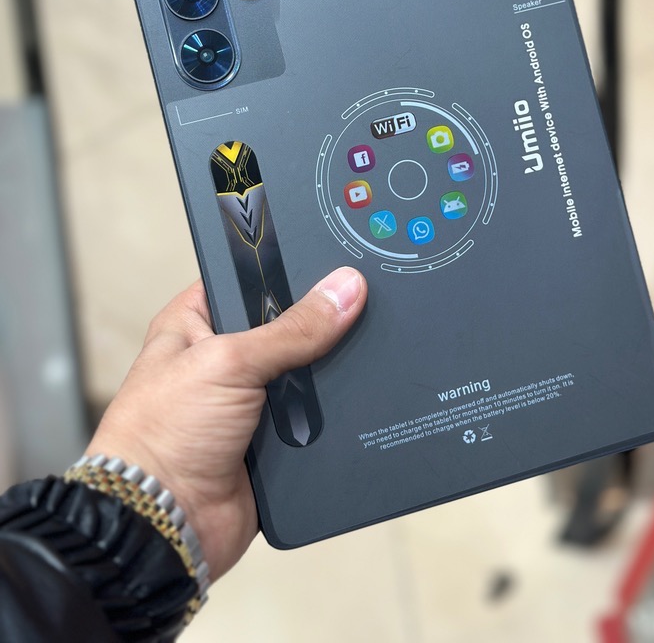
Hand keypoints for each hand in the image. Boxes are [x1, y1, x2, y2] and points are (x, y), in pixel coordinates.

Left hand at [86, 267, 366, 578]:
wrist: (165, 525)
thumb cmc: (163, 435)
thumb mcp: (228, 363)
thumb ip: (292, 328)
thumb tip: (343, 289)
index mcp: (196, 323)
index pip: (249, 280)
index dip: (287, 273)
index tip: (334, 263)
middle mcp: (222, 359)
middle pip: (286, 328)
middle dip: (316, 329)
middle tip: (354, 311)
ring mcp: (249, 403)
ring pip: (306, 375)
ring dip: (322, 379)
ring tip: (349, 363)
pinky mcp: (272, 443)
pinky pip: (315, 420)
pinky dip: (329, 419)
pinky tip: (352, 404)